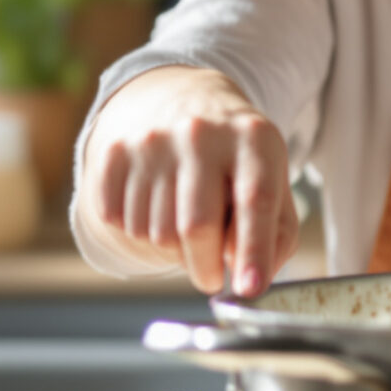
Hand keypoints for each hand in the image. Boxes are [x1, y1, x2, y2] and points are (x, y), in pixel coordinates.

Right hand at [77, 66, 300, 297]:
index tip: (250, 289)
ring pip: (156, 234)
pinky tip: (156, 209)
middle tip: (211, 277)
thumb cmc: (235, 158)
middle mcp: (201, 132)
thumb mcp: (272, 179)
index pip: (255, 200)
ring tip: (185, 224)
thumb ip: (276, 233)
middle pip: (197, 227)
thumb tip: (252, 281)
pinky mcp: (115, 153)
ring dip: (173, 251)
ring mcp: (152, 140)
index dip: (254, 250)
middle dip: (206, 269)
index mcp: (252, 137)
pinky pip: (121, 223)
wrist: (180, 101)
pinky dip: (140, 234)